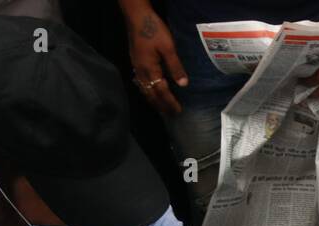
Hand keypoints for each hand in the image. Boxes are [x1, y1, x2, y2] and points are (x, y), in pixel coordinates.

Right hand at [121, 0, 187, 115]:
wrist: (137, 17)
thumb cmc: (153, 30)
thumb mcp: (168, 48)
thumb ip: (175, 67)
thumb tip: (183, 85)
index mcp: (150, 70)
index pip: (161, 92)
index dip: (170, 103)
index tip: (178, 111)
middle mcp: (141, 72)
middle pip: (151, 94)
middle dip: (161, 106)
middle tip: (171, 115)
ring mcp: (136, 67)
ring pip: (144, 90)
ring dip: (153, 101)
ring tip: (161, 108)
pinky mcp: (135, 62)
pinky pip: (141, 83)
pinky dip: (147, 91)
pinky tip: (150, 92)